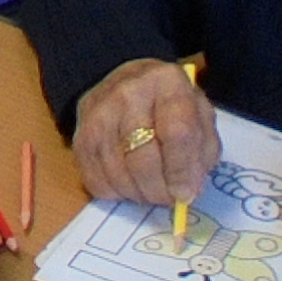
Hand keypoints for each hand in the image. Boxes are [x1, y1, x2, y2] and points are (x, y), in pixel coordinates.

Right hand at [73, 58, 219, 205]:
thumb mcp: (199, 117)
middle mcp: (128, 93)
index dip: (182, 171)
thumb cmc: (170, 105)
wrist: (128, 86)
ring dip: (139, 194)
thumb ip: (202, 152)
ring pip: (118, 174)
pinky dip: (116, 193)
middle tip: (168, 198)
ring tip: (151, 191)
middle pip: (143, 159)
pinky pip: (96, 181)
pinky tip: (129, 184)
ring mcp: (98, 115)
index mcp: (166, 82)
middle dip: (159, 190)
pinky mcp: (80, 137)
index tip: (186, 194)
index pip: (176, 133)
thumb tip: (186, 191)